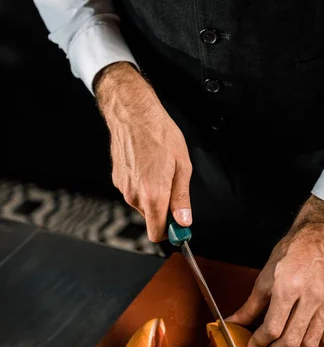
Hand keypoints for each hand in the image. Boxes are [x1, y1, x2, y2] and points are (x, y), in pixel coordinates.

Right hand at [95, 62, 192, 241]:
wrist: (133, 113)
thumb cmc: (159, 134)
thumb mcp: (182, 167)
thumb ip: (182, 198)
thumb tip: (184, 220)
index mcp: (153, 195)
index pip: (156, 232)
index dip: (169, 233)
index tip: (178, 227)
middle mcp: (134, 195)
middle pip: (150, 217)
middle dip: (162, 209)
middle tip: (173, 185)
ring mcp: (123, 187)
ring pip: (142, 203)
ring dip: (152, 193)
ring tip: (159, 168)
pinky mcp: (116, 179)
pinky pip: (133, 190)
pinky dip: (141, 183)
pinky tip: (147, 163)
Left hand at [227, 196, 323, 346]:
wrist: (320, 239)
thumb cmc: (290, 255)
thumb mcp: (265, 277)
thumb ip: (250, 306)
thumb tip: (232, 324)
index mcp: (288, 288)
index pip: (272, 328)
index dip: (259, 345)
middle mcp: (311, 297)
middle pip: (292, 341)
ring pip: (311, 344)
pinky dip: (315, 346)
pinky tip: (303, 343)